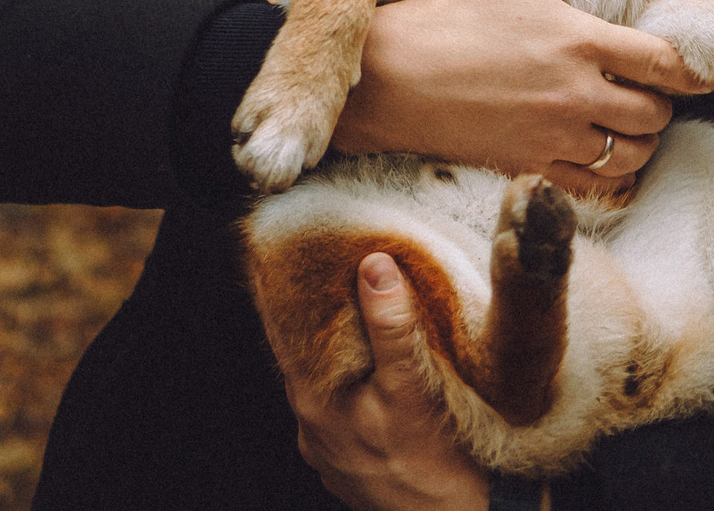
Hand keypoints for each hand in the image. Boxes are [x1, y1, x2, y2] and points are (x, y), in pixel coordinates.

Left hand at [288, 253, 489, 510]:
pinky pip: (339, 410)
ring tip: (356, 311)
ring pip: (322, 383)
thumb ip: (391, 327)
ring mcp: (327, 449)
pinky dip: (351, 383)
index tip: (279, 248)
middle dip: (314, 314)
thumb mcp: (412, 387)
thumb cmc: (434, 463)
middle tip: (330, 268)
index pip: (281, 327)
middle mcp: (309, 426)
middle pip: (301, 353)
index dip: (281, 287)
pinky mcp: (348, 464)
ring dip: (336, 351)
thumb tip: (374, 266)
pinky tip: (375, 372)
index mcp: (312, 400)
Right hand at [330, 0, 705, 194]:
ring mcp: (555, 137)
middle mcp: (577, 95)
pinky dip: (607, 176)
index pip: (663, 64)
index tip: (695, 74)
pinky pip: (593, 186)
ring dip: (638, 143)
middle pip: (654, 115)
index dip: (689, 72)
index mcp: (578, 41)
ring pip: (631, 156)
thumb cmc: (442, 14)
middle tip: (645, 94)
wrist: (386, 79)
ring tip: (625, 127)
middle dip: (659, 106)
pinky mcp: (529, 167)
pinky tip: (598, 158)